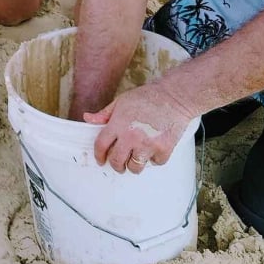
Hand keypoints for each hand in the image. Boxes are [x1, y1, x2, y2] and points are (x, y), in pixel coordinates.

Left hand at [83, 81, 198, 173]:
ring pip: (135, 167)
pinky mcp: (164, 149)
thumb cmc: (148, 97)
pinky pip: (155, 163)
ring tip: (135, 159)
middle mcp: (131, 136)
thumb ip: (104, 114)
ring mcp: (148, 144)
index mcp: (118, 124)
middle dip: (116, 165)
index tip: (100, 159)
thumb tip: (87, 118)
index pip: (101, 145)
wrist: (175, 97)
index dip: (98, 155)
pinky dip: (154, 159)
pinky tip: (153, 150)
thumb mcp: (121, 101)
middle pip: (117, 161)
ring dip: (133, 165)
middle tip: (119, 164)